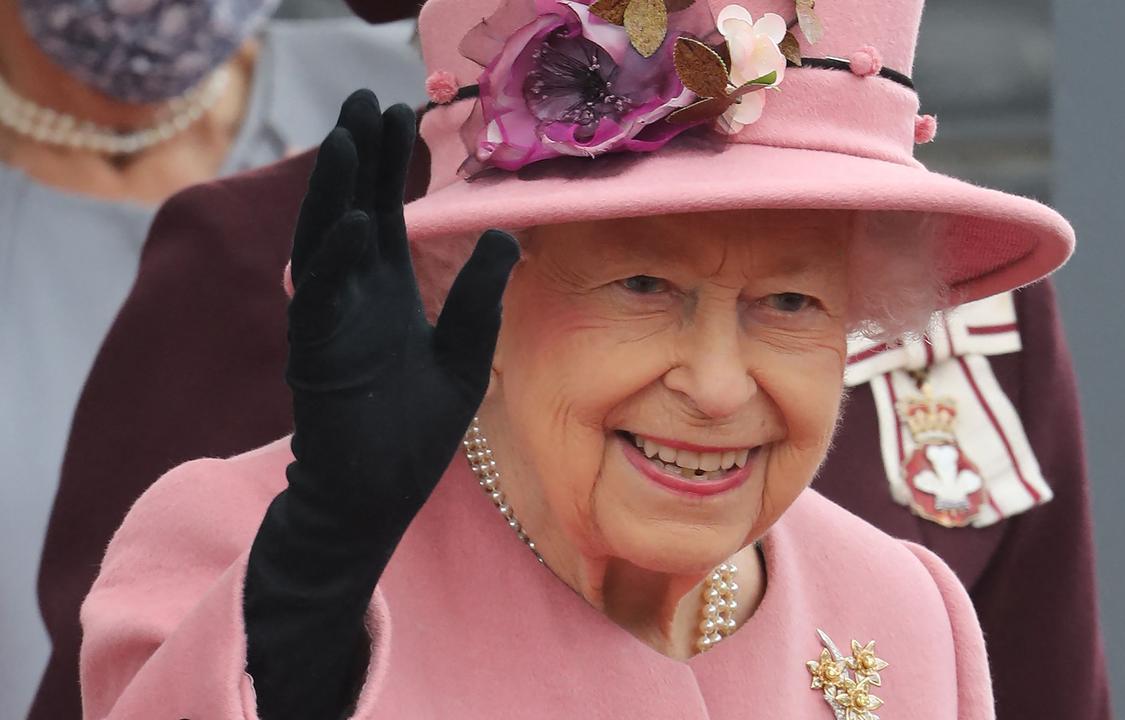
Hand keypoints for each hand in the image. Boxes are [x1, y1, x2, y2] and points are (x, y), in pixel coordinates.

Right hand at [286, 89, 518, 533]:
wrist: (377, 497)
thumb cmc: (413, 432)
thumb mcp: (463, 355)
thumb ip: (477, 298)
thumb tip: (507, 235)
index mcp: (385, 295)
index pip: (385, 215)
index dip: (391, 166)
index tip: (402, 113)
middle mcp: (352, 299)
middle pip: (350, 211)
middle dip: (358, 157)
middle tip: (365, 98)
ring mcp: (330, 325)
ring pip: (324, 242)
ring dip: (337, 190)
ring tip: (352, 136)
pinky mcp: (316, 359)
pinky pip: (319, 301)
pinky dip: (334, 262)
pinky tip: (356, 223)